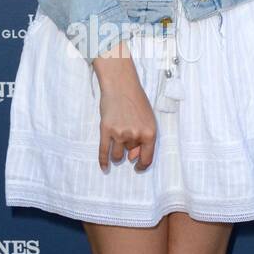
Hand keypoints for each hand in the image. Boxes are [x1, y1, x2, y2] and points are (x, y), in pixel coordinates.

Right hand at [95, 57, 157, 172]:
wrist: (121, 85)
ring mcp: (119, 133)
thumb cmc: (136, 100)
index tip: (137, 167)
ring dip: (117, 154)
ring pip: (117, 155)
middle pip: (130, 154)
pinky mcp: (106, 130)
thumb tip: (133, 158)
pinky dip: (103, 162)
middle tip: (126, 133)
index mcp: (149, 132)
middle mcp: (135, 134)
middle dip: (128, 148)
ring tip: (117, 142)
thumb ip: (144, 139)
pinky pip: (103, 151)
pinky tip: (104, 168)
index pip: (147, 158)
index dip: (142, 165)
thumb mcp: (147, 119)